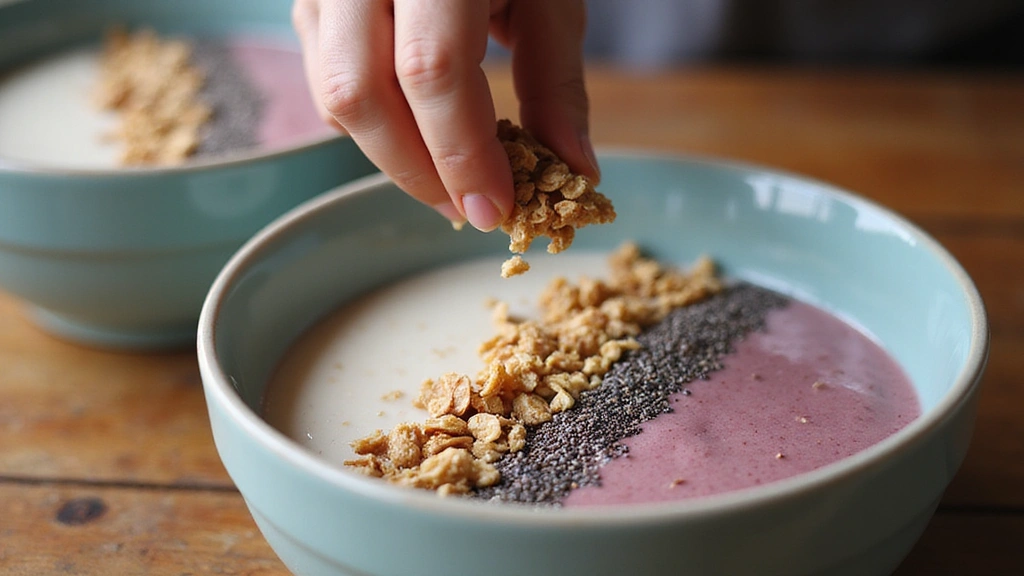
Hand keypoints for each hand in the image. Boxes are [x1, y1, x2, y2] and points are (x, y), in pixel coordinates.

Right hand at [293, 0, 599, 230]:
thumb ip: (556, 81)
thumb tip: (574, 171)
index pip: (432, 69)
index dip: (462, 152)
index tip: (497, 208)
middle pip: (362, 93)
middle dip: (418, 171)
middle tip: (469, 208)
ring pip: (334, 95)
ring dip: (393, 157)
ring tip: (448, 182)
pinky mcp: (310, 4)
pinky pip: (324, 82)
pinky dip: (374, 128)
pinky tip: (419, 140)